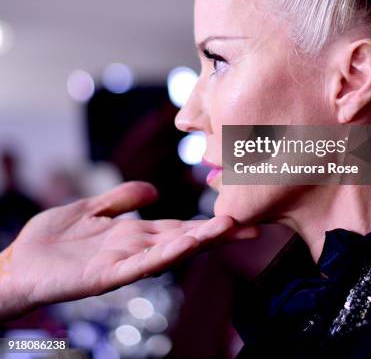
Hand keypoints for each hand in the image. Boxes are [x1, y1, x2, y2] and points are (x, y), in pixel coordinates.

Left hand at [0, 181, 259, 319]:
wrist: (17, 265)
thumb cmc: (51, 240)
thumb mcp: (91, 207)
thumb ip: (123, 198)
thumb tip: (155, 190)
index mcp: (134, 234)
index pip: (179, 226)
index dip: (208, 221)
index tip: (238, 212)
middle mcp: (135, 249)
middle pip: (183, 239)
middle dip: (216, 233)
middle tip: (252, 223)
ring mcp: (123, 264)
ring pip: (168, 251)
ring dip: (199, 240)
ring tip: (227, 227)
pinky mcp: (105, 276)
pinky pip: (140, 264)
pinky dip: (165, 254)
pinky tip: (185, 243)